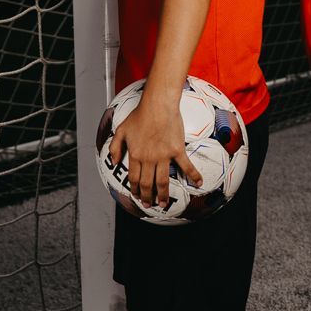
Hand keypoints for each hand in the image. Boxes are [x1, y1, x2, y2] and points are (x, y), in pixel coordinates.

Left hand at [108, 90, 202, 207]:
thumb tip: (113, 162)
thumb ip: (114, 147)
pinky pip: (186, 166)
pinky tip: (198, 184)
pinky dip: (193, 175)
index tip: (137, 196)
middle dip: (147, 197)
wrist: (157, 105)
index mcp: (135, 155)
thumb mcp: (121, 130)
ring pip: (162, 181)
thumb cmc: (139, 115)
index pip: (134, 178)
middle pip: (147, 183)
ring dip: (163, 195)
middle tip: (149, 204)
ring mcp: (164, 156)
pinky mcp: (177, 150)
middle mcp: (149, 159)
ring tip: (163, 204)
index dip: (135, 189)